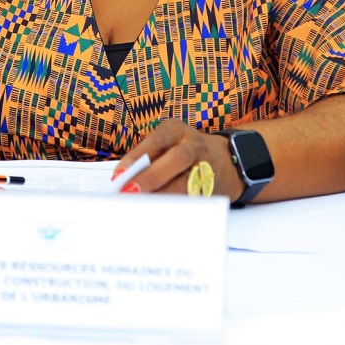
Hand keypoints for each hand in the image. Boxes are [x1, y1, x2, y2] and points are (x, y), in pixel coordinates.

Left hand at [113, 119, 243, 196]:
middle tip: (130, 192)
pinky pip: (192, 198)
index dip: (136, 158)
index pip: (156, 141)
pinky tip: (161, 214)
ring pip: (187, 181)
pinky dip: (176, 206)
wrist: (226, 161)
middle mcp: (194, 144)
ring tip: (143, 207)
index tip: (118, 176)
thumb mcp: (167, 144)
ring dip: (164, 196)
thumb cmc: (183, 152)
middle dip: (152, 177)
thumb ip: (148, 158)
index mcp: (176, 130)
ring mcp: (206, 165)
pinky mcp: (212, 187)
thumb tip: (123, 181)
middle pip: (177, 158)